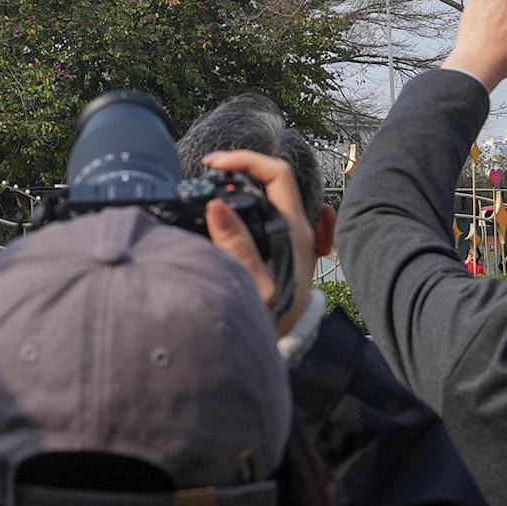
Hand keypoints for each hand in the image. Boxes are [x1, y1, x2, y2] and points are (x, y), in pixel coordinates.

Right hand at [199, 150, 311, 326]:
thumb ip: (237, 247)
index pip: (276, 174)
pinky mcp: (284, 248)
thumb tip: (217, 205)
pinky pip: (269, 211)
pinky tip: (232, 209)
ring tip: (213, 187)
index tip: (214, 164)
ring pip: (271, 194)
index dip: (246, 160)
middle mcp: (297, 229)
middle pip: (274, 178)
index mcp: (294, 231)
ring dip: (244, 184)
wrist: (286, 345)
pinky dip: (251, 200)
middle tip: (209, 171)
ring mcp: (292, 237)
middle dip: (241, 167)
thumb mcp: (255, 287)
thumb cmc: (274, 320)